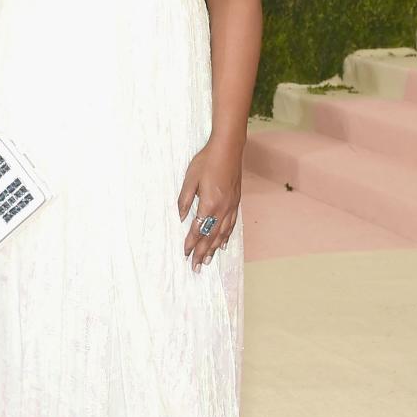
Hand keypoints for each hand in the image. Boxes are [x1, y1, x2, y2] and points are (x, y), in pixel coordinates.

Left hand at [177, 139, 242, 270]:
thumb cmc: (206, 161)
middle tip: (196, 267)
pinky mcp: (235, 202)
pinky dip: (226, 237)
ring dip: (214, 249)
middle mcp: (222, 209)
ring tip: (207, 261)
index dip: (191, 243)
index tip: (185, 253)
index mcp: (209, 204)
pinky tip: (222, 244)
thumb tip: (181, 218)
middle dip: (202, 253)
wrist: (228, 148)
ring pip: (222, 234)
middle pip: (211, 236)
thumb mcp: (190, 179)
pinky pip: (231, 225)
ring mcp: (231, 207)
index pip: (198, 229)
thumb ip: (185, 200)